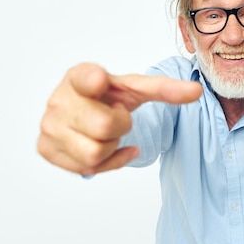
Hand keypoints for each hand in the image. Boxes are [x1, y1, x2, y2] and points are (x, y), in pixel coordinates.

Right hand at [37, 63, 201, 174]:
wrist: (87, 107)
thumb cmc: (110, 96)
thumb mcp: (137, 89)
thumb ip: (166, 89)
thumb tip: (197, 91)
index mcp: (80, 75)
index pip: (85, 77)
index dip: (94, 80)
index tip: (100, 81)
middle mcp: (59, 98)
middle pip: (105, 127)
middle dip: (121, 126)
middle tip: (117, 117)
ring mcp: (49, 125)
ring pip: (93, 152)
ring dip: (111, 146)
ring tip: (108, 131)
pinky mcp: (45, 148)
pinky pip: (86, 168)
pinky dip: (106, 162)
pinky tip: (109, 148)